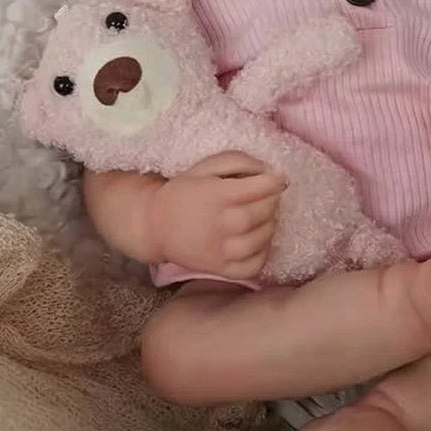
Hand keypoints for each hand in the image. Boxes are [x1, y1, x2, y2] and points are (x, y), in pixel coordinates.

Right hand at [146, 152, 285, 279]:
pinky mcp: (221, 269)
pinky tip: (255, 240)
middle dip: (272, 200)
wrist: (155, 225)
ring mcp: (222, 250)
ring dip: (270, 223)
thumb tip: (268, 170)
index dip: (276, 180)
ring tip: (260, 216)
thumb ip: (238, 161)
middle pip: (266, 211)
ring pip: (264, 237)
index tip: (275, 179)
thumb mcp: (206, 166)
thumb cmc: (184, 192)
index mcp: (219, 195)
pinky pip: (255, 264)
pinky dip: (263, 252)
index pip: (265, 187)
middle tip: (265, 196)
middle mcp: (223, 224)